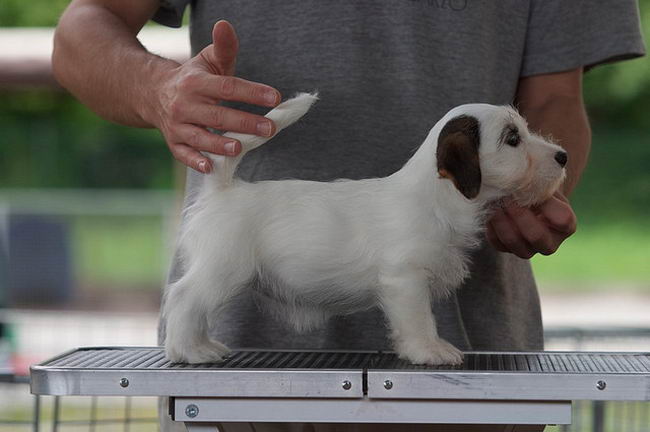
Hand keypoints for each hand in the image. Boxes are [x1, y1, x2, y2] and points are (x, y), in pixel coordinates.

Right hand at [148, 20, 280, 172]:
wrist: (152, 93)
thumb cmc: (192, 79)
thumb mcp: (206, 61)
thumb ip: (223, 47)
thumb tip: (225, 25)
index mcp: (196, 82)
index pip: (227, 87)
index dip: (251, 92)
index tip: (275, 97)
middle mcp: (184, 104)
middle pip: (216, 115)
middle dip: (244, 122)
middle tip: (269, 128)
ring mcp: (177, 125)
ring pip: (199, 137)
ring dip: (218, 144)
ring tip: (239, 147)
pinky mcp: (173, 142)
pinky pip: (183, 154)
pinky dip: (195, 162)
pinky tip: (210, 167)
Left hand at [486, 193, 576, 258]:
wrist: (524, 201)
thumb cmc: (538, 190)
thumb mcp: (544, 186)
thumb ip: (538, 187)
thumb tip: (521, 185)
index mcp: (566, 226)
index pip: (563, 220)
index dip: (547, 205)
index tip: (533, 190)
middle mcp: (549, 244)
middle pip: (536, 236)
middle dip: (519, 215)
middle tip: (508, 197)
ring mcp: (527, 250)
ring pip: (513, 242)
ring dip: (502, 220)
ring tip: (495, 202)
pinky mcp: (507, 249)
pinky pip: (497, 243)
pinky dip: (491, 226)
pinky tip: (490, 211)